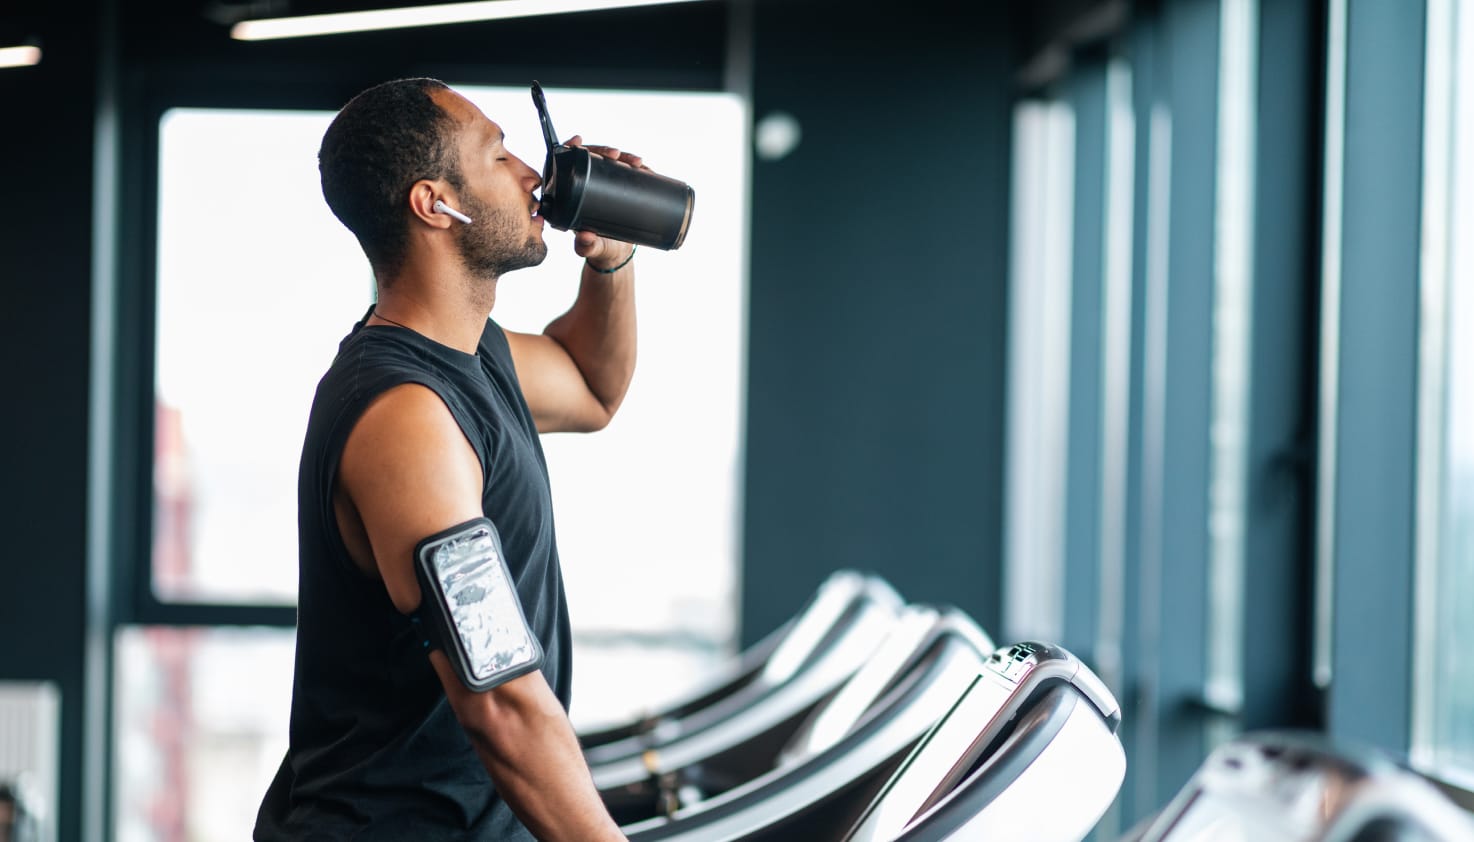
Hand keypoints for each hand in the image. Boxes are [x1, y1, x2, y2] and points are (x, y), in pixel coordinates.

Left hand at [565, 134, 647, 269]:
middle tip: (617, 154)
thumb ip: (586, 246)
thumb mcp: (591, 248)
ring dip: (624, 157)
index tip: (578, 141)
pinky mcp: (620, 189)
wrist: (617, 254)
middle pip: (591, 158)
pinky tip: (642, 164)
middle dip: (604, 151)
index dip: (569, 148)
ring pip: (611, 163)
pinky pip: (626, 172)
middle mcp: (584, 186)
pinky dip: (635, 167)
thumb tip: (585, 237)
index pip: (566, 165)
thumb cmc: (599, 250)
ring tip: (637, 162)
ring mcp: (603, 186)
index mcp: (570, 194)